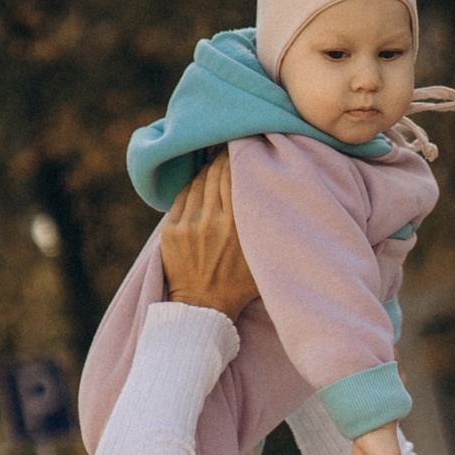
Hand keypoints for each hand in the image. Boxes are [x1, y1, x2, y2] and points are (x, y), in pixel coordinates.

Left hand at [161, 153, 257, 320]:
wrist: (204, 308)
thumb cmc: (241, 283)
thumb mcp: (264, 254)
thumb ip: (270, 224)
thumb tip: (283, 192)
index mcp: (236, 223)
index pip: (235, 174)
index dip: (239, 155)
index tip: (245, 146)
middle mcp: (212, 220)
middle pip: (216, 172)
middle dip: (223, 156)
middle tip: (231, 147)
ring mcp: (189, 224)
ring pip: (198, 181)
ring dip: (208, 169)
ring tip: (216, 163)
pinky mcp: (171, 230)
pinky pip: (183, 196)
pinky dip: (193, 187)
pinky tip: (201, 184)